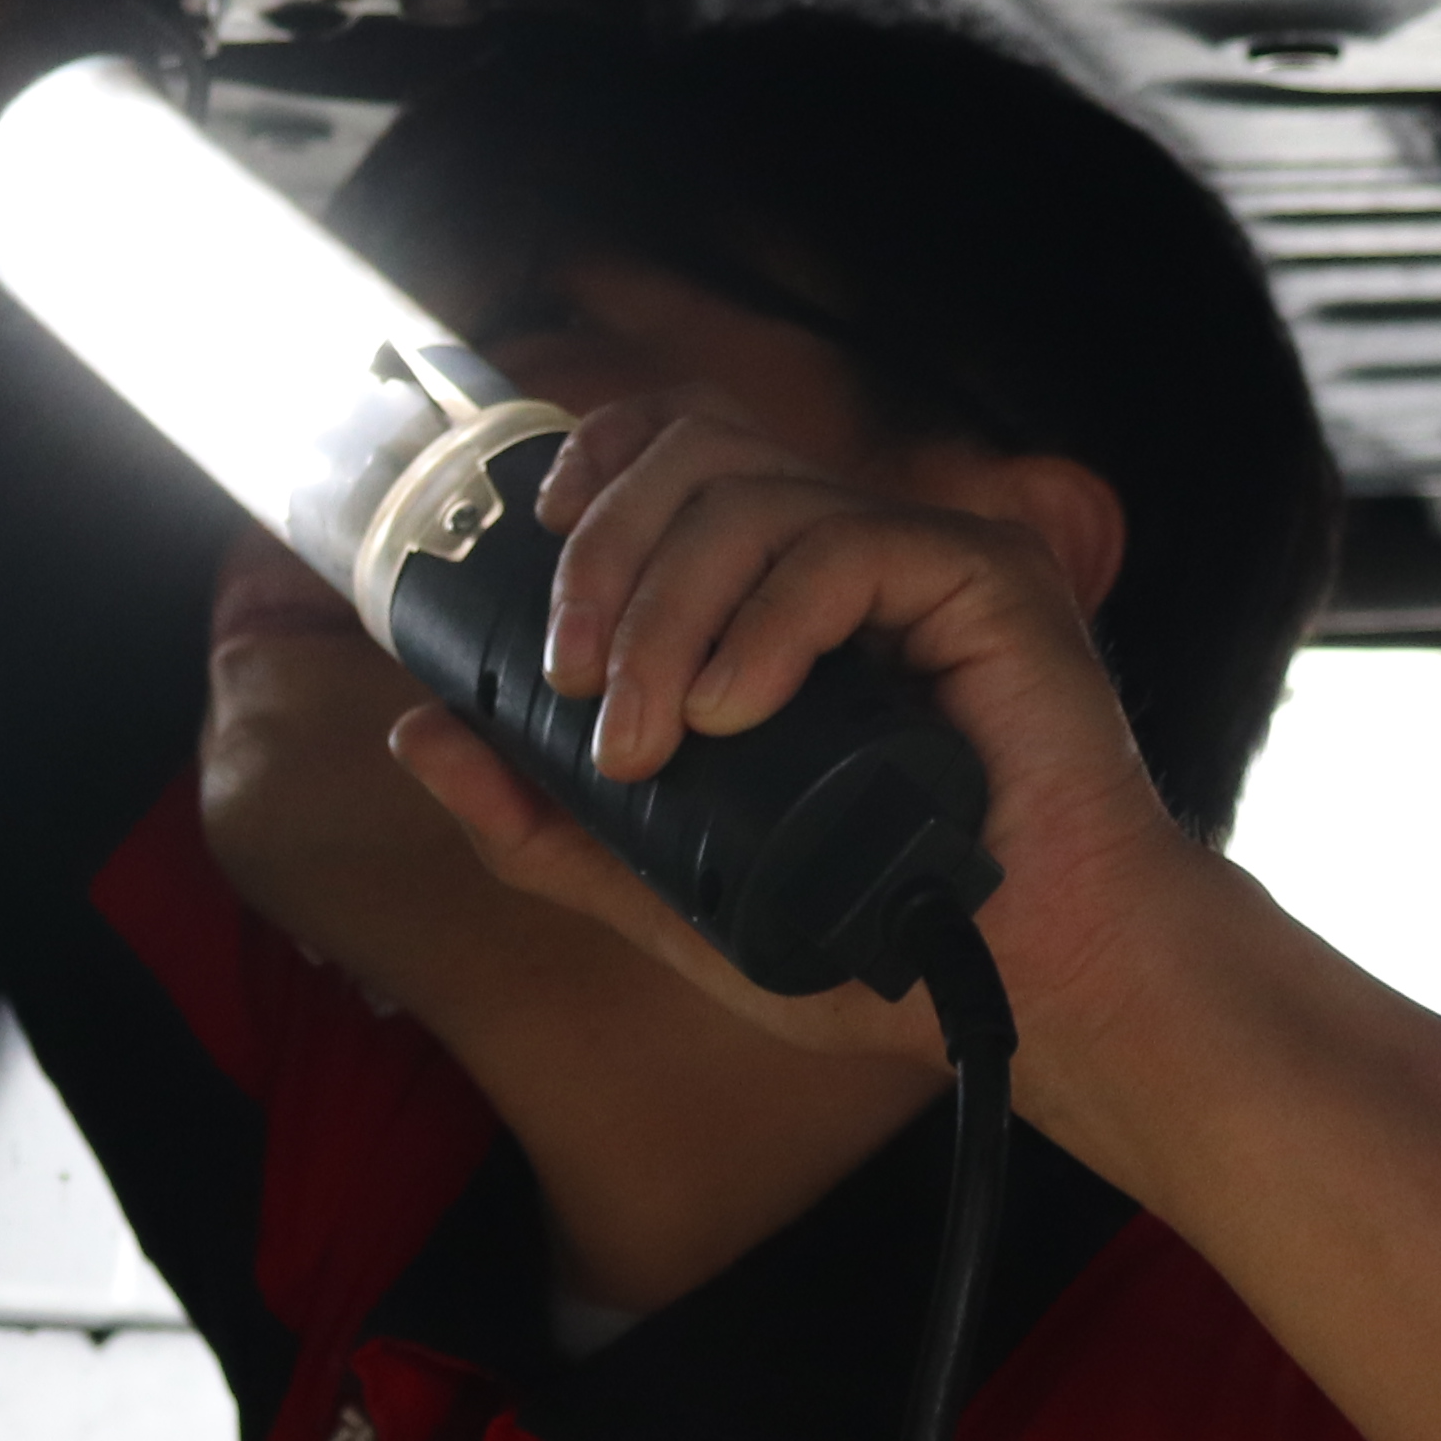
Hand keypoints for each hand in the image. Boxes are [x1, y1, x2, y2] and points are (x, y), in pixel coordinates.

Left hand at [374, 393, 1224, 1086]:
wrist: (1025, 990)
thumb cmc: (878, 940)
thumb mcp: (672, 890)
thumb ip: (547, 823)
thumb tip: (415, 733)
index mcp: (787, 593)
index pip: (679, 450)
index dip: (597, 461)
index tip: (541, 543)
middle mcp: (854, 552)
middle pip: (696, 452)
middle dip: (604, 559)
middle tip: (573, 685)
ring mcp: (924, 558)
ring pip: (755, 495)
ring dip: (666, 611)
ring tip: (650, 737)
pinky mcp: (987, 581)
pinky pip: (847, 546)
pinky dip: (767, 626)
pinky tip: (732, 711)